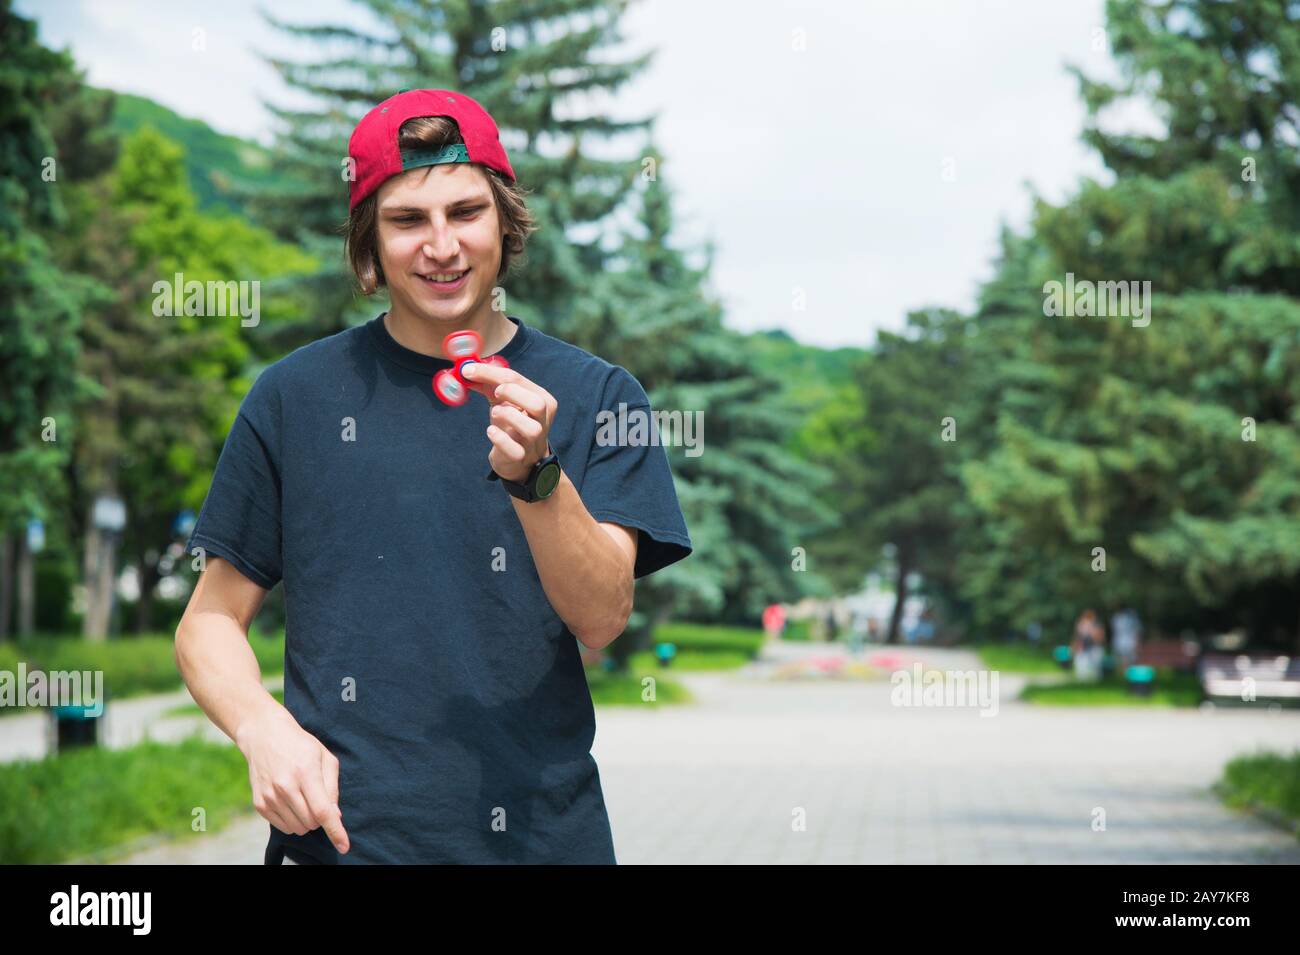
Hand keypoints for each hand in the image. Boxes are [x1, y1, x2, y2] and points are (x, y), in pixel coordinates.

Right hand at [235, 704, 349, 853]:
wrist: (264, 736)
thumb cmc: (300, 745)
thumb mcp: (324, 757)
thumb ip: (332, 787)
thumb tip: (335, 815)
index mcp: (305, 773)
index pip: (322, 811)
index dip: (335, 831)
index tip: (344, 847)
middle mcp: (285, 787)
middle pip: (311, 823)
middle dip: (320, 818)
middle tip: (317, 797)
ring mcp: (270, 797)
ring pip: (298, 828)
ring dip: (306, 820)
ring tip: (303, 797)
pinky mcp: (259, 804)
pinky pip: (283, 827)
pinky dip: (292, 821)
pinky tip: (291, 801)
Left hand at [462, 361, 556, 483]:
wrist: (519, 459)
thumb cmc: (512, 423)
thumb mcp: (504, 400)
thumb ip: (488, 384)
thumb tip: (466, 369)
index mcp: (542, 400)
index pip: (519, 380)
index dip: (490, 372)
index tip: (468, 370)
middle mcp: (542, 420)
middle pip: (537, 404)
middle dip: (513, 393)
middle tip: (495, 392)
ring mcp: (533, 441)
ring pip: (531, 429)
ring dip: (509, 416)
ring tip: (495, 413)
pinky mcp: (520, 457)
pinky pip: (515, 450)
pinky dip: (500, 438)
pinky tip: (491, 431)